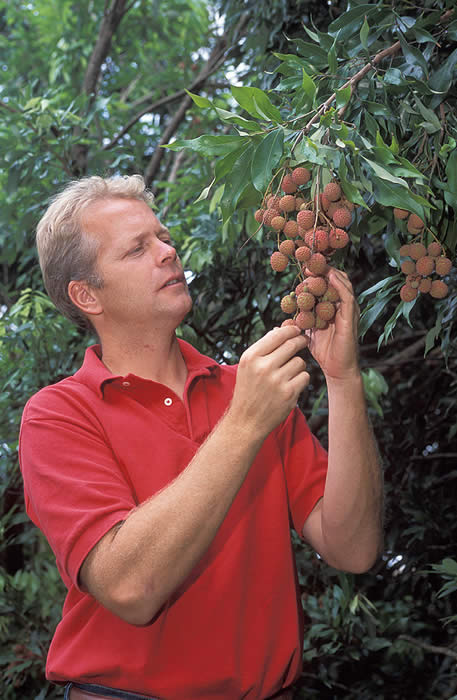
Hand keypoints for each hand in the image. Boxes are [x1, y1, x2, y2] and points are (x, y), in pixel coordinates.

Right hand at [230, 325, 309, 436]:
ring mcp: (277, 381)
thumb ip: (264, 347)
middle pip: (292, 345)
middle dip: (300, 341)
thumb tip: (281, 328)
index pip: (277, 334)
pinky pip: (305, 377)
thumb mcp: (248, 366)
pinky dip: (301, 380)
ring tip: (288, 373)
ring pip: (300, 362)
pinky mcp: (289, 393)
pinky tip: (291, 385)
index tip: (296, 330)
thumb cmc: (248, 390)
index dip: (290, 330)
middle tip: (303, 341)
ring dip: (298, 365)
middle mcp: (263, 367)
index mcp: (251, 357)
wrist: (246, 421)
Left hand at [306, 267, 360, 381]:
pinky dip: (339, 284)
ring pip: (342, 284)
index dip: (315, 274)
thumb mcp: (307, 333)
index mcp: (332, 307)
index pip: (326, 284)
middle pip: (335, 279)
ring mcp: (348, 310)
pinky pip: (346, 296)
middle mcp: (342, 306)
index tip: (302, 265)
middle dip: (322, 269)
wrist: (336, 369)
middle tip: (308, 261)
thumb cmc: (323, 351)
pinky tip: (330, 276)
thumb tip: (281, 322)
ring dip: (329, 273)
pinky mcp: (350, 317)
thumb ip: (298, 324)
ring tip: (317, 264)